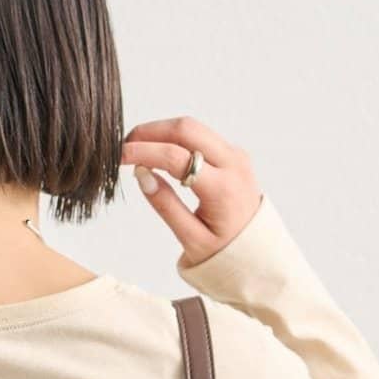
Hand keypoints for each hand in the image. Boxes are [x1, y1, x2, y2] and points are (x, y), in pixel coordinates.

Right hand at [121, 116, 262, 266]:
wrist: (258, 251)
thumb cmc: (224, 250)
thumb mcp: (191, 238)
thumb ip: (166, 205)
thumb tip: (142, 175)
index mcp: (222, 188)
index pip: (176, 158)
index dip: (144, 152)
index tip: (120, 156)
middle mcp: (233, 163)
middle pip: (186, 129)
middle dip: (151, 131)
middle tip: (125, 145)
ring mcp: (235, 154)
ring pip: (193, 127)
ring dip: (161, 131)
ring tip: (136, 148)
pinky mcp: (232, 153)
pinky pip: (200, 136)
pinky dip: (174, 138)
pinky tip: (157, 151)